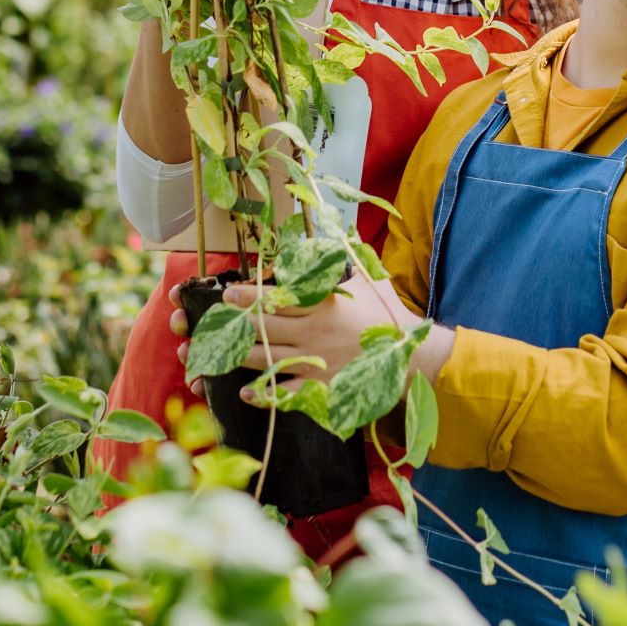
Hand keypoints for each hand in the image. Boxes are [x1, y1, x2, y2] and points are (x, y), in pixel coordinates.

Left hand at [227, 273, 443, 401]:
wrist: (410, 354)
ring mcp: (316, 362)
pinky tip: (247, 393)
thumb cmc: (386, 314)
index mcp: (322, 305)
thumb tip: (337, 231)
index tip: (229, 294)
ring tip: (219, 352)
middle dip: (237, 322)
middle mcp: (314, 333)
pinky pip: (288, 394)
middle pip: (265, 327)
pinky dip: (266, 395)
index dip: (249, 296)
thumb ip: (345, 259)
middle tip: (215, 319)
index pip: (278, 298)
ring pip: (268, 359)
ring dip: (240, 355)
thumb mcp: (368, 279)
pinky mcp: (322, 387)